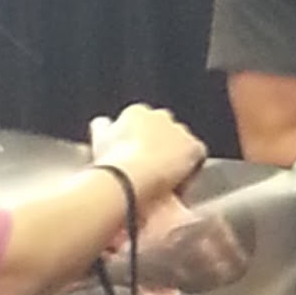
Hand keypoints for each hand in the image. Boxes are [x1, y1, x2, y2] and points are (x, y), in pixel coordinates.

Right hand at [90, 103, 206, 205]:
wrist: (133, 177)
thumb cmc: (113, 161)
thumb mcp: (99, 139)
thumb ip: (102, 127)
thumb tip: (102, 123)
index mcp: (136, 112)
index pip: (141, 122)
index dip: (138, 142)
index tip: (134, 157)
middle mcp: (161, 116)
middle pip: (163, 130)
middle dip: (159, 145)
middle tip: (150, 168)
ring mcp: (180, 130)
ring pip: (180, 143)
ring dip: (174, 156)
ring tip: (164, 178)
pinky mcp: (194, 147)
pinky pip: (196, 157)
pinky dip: (190, 168)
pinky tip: (178, 182)